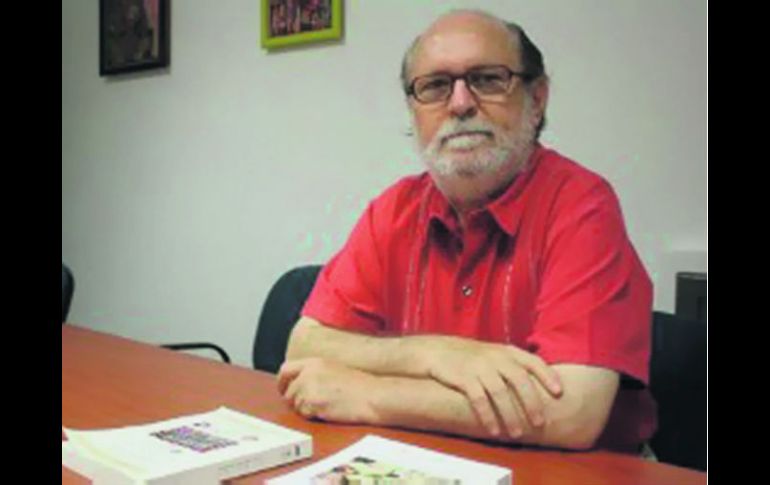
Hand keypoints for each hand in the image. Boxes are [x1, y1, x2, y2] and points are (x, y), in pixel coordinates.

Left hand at [277, 358, 377, 423]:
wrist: (372, 396)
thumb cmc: (360, 386)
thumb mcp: (333, 369)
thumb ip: (314, 373)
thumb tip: (299, 384)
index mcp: (314, 362)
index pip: (286, 369)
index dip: (282, 382)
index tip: (283, 389)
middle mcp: (309, 373)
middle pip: (288, 391)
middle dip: (294, 400)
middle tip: (305, 405)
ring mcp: (310, 388)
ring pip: (295, 405)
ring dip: (306, 409)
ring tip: (326, 406)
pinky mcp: (313, 403)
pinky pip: (304, 414)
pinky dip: (312, 416)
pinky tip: (327, 411)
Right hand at [418, 336, 562, 437]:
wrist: (438, 351)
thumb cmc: (472, 358)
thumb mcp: (495, 354)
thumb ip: (514, 365)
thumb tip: (540, 387)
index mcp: (507, 351)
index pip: (532, 361)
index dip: (547, 376)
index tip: (559, 392)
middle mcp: (495, 357)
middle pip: (519, 380)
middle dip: (531, 403)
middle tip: (539, 423)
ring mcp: (479, 367)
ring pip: (500, 393)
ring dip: (510, 415)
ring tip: (517, 433)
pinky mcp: (463, 378)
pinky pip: (479, 399)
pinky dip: (488, 416)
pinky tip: (493, 430)